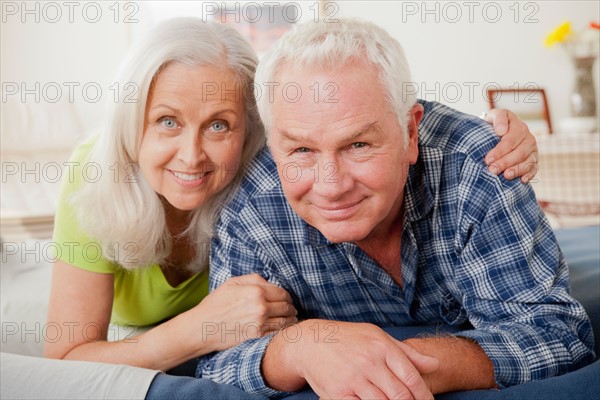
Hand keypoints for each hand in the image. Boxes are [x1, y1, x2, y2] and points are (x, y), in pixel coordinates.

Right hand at [193, 274, 296, 351]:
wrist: (202, 328)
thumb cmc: (215, 304)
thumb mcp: (232, 283)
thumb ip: (254, 279)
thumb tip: (270, 282)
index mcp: (256, 291)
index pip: (283, 293)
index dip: (287, 296)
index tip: (287, 299)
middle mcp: (261, 306)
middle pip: (287, 306)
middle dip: (290, 307)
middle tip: (291, 309)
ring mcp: (260, 323)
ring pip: (286, 320)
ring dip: (291, 319)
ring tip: (291, 318)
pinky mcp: (257, 336)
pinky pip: (278, 332)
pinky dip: (284, 330)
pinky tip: (284, 329)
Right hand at [264, 320, 438, 398]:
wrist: (310, 342)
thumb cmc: (348, 338)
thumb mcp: (377, 336)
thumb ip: (406, 353)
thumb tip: (435, 364)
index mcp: (381, 347)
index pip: (412, 378)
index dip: (425, 396)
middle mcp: (369, 363)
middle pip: (401, 395)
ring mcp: (353, 380)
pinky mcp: (338, 394)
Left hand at [483, 109, 538, 182]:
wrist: (500, 130)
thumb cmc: (494, 124)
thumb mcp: (494, 116)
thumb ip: (498, 119)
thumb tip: (502, 131)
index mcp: (519, 127)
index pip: (510, 140)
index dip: (499, 151)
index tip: (488, 160)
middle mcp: (528, 138)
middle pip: (519, 152)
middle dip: (505, 162)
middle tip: (492, 170)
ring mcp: (532, 149)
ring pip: (528, 161)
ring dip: (517, 169)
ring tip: (506, 176)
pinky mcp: (534, 159)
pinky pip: (534, 167)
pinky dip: (530, 174)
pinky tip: (522, 180)